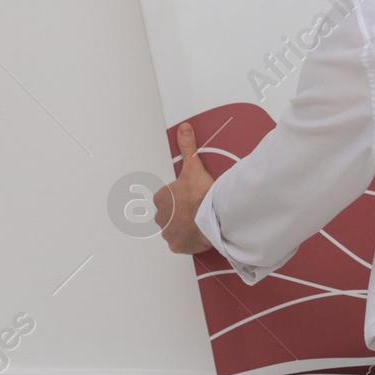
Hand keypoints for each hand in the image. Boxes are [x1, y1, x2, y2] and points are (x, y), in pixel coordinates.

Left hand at [155, 121, 214, 254]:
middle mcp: (161, 217)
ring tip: (197, 221)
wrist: (213, 216)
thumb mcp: (193, 165)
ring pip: (172, 229)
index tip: (189, 196)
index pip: (165, 197)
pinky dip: (187, 241)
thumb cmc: (202, 194)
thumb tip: (184, 129)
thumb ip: (187, 146)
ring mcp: (168, 233)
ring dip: (182, 226)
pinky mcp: (177, 246)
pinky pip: (179, 244)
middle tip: (194, 208)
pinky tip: (196, 235)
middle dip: (178, 212)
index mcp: (161, 199)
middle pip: (167, 214)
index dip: (179, 196)